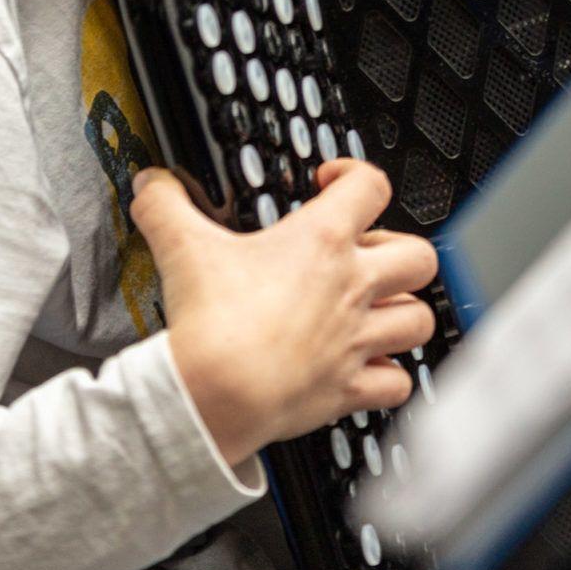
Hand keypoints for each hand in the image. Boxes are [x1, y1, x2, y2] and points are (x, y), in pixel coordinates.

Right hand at [130, 157, 435, 466]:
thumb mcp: (181, 245)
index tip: (332, 182)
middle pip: (417, 255)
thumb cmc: (212, 324)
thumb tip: (152, 182)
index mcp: (321, 241)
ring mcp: (356, 342)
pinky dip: (391, 375)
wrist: (215, 395)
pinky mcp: (348, 390)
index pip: (371, 185)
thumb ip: (165, 203)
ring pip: (419, 319)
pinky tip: (370, 368)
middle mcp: (351, 288)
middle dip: (398, 249)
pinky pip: (397, 383)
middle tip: (367, 252)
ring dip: (404, 311)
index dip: (355, 173)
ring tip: (378, 308)